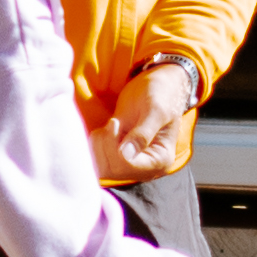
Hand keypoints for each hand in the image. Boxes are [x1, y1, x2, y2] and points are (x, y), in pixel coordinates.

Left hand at [100, 49, 197, 178]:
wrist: (157, 85)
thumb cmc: (160, 94)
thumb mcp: (155, 110)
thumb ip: (142, 133)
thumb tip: (125, 155)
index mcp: (160, 160)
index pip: (127, 166)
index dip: (114, 146)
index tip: (114, 122)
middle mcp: (146, 168)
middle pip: (112, 171)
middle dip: (106, 144)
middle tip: (113, 121)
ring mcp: (132, 164)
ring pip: (102, 168)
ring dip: (99, 144)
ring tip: (112, 124)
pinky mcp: (119, 157)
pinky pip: (98, 161)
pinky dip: (96, 144)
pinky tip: (106, 130)